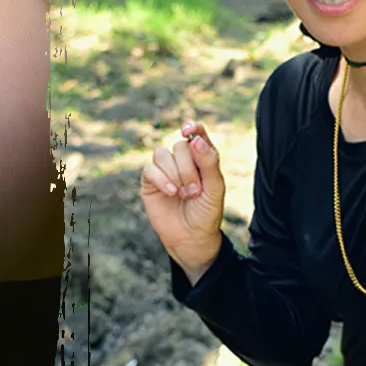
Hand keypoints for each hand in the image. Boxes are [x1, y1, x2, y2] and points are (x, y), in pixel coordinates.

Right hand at [140, 121, 226, 281]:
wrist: (191, 237)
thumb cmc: (206, 212)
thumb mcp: (215, 189)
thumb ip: (208, 163)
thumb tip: (194, 139)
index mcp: (201, 157)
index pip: (196, 133)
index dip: (192, 128)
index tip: (187, 131)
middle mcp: (182, 160)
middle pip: (180, 146)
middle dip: (188, 168)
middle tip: (195, 190)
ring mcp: (164, 169)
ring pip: (162, 154)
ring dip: (175, 174)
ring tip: (184, 194)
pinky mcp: (150, 181)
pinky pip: (150, 168)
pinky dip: (162, 179)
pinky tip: (171, 193)